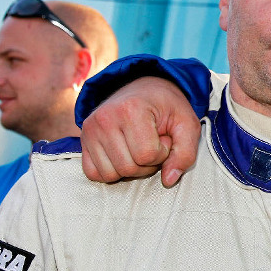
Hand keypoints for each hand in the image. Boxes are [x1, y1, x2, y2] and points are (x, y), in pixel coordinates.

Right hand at [80, 77, 200, 186]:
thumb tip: (169, 180)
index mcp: (131, 109)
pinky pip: (94, 173)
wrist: (145, 90)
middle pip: (128, 168)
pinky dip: (112, 171)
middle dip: (148, 163)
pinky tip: (124, 155)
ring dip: (131, 168)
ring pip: (111, 174)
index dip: (162, 153)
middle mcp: (105, 118)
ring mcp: (90, 129)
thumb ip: (185, 153)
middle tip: (153, 143)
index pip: (147, 155)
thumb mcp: (187, 124)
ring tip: (139, 147)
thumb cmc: (166, 106)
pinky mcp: (83, 140)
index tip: (164, 138)